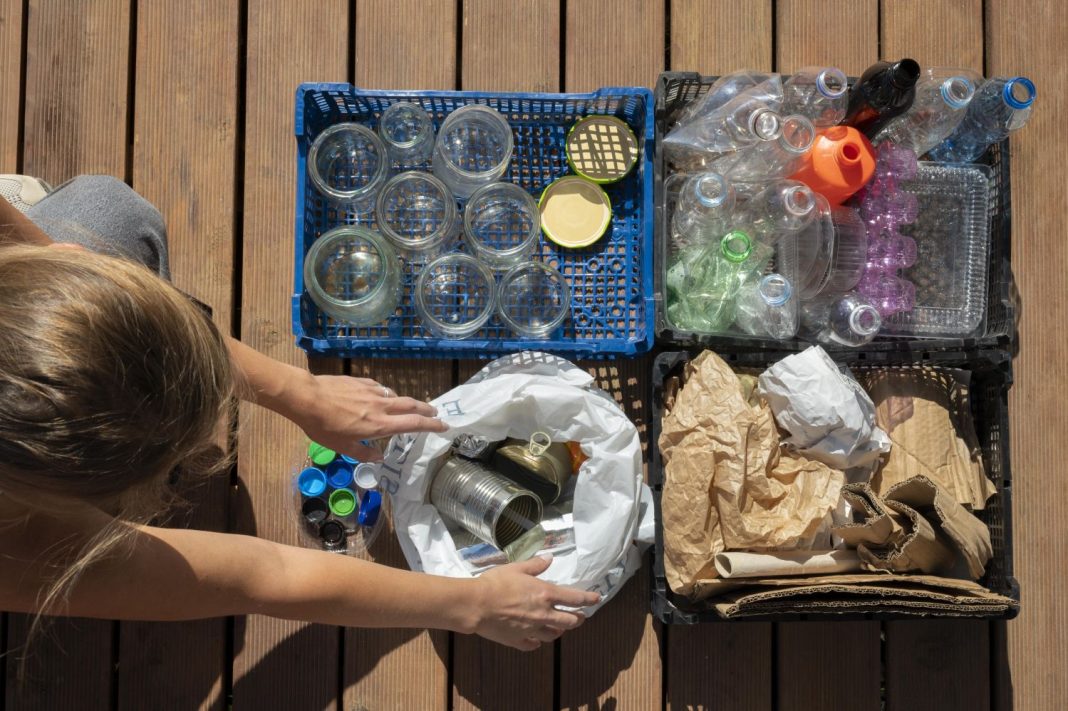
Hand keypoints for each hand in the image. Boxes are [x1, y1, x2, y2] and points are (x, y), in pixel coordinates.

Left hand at [286, 374, 446, 460]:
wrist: (307, 397)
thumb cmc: (323, 426)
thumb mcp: (342, 447)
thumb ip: (363, 452)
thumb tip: (380, 456)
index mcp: (379, 425)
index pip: (413, 424)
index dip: (431, 425)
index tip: (444, 426)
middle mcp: (380, 406)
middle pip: (411, 405)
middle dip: (426, 409)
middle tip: (435, 412)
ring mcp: (371, 391)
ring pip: (395, 396)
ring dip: (404, 402)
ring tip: (404, 407)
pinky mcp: (361, 381)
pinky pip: (379, 388)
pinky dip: (385, 395)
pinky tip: (379, 397)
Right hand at [469, 555, 601, 650]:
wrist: (477, 605)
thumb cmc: (496, 583)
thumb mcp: (517, 568)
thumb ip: (536, 565)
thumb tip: (549, 558)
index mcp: (545, 594)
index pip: (574, 598)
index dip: (588, 599)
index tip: (596, 599)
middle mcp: (543, 614)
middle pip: (569, 621)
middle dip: (578, 618)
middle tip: (580, 616)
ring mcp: (532, 630)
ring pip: (553, 635)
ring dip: (560, 630)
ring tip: (560, 627)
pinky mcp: (519, 641)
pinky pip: (533, 645)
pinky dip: (537, 642)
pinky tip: (536, 640)